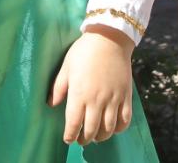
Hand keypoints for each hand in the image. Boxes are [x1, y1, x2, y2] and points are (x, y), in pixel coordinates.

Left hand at [49, 26, 133, 144]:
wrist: (109, 38)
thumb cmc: (84, 51)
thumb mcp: (66, 67)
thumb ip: (59, 87)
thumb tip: (51, 104)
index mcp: (79, 93)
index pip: (73, 123)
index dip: (70, 135)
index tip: (68, 139)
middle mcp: (97, 100)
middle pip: (91, 130)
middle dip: (84, 139)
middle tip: (80, 139)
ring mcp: (113, 99)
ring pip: (108, 129)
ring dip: (101, 137)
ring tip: (95, 137)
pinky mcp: (126, 96)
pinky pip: (125, 120)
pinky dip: (119, 129)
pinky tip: (113, 128)